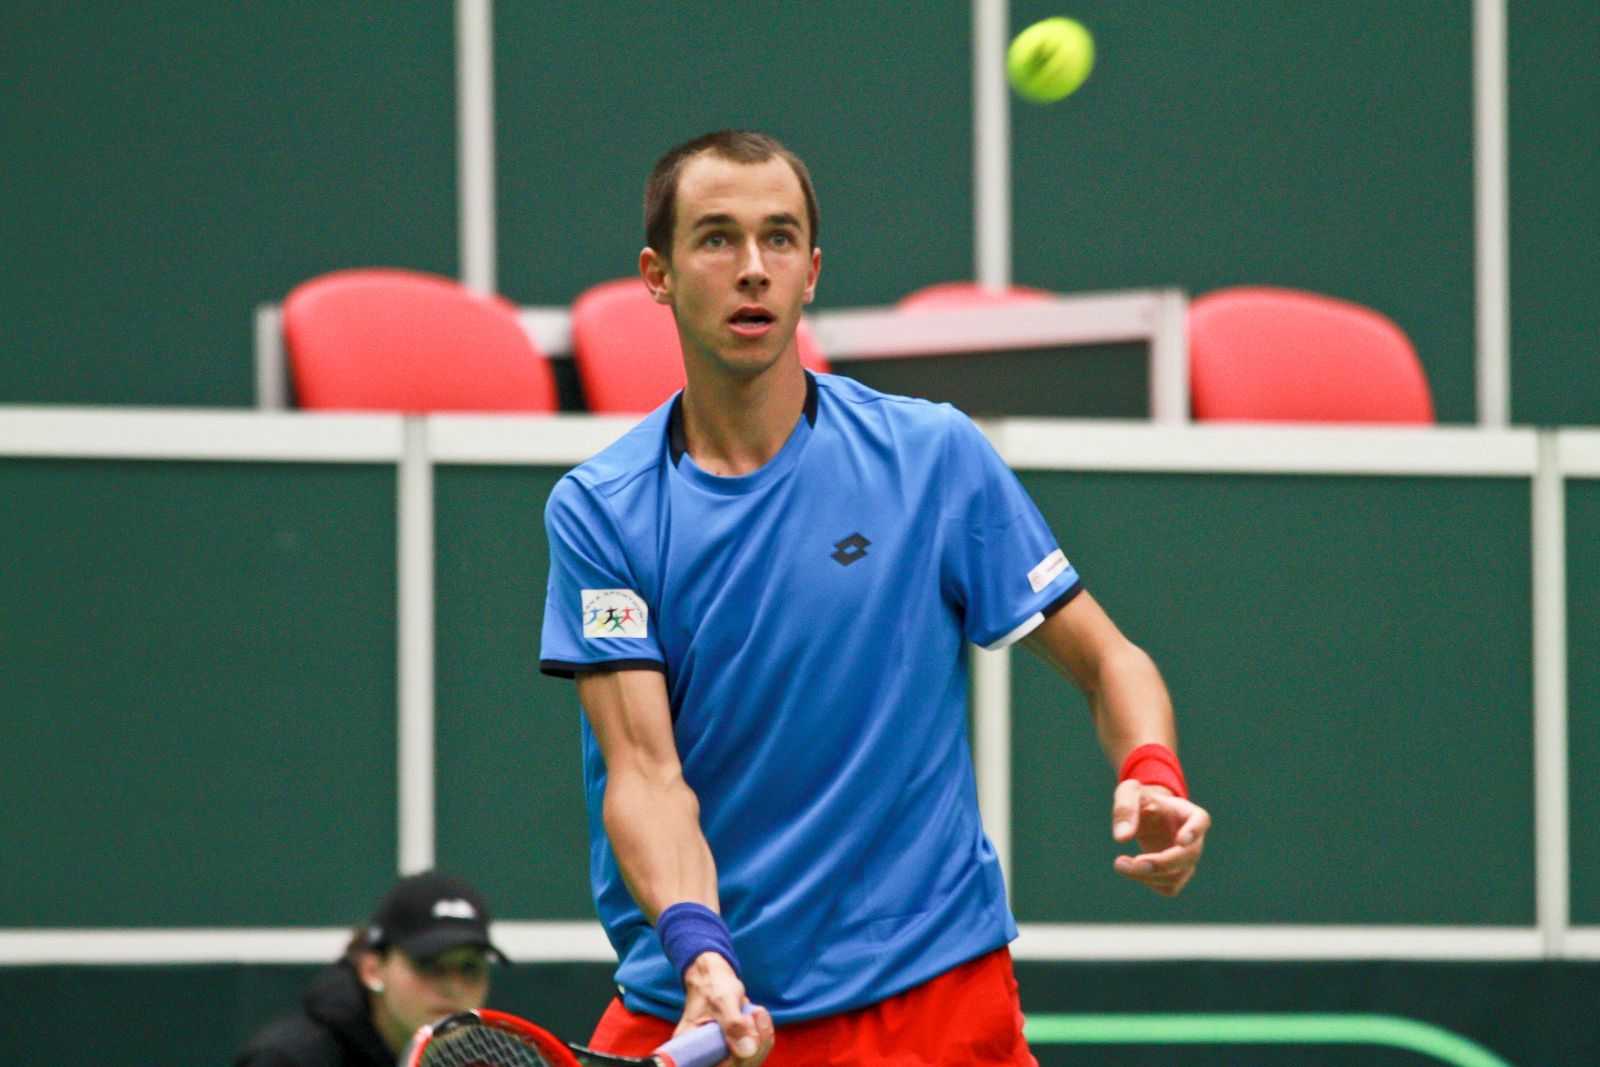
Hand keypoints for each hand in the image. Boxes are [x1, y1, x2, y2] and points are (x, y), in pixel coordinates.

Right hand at [679, 952, 773, 1066]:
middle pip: (736, 1066)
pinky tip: (758, 1015)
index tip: (748, 1037)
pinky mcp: (732, 1047)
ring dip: (761, 1038)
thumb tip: (748, 1051)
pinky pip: (752, 1051)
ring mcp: (719, 1052)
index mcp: (691, 1046)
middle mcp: (703, 1054)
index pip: (717, 1066)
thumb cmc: (712, 984)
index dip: (737, 1060)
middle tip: (757, 1014)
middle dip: (756, 1045)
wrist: (712, 973)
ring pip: (748, 1060)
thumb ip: (734, 1024)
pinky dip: (761, 1034)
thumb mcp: (724, 1001)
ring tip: (757, 1011)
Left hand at [1111, 779, 1208, 895]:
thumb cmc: (1141, 800)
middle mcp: (1194, 839)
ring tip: (1120, 863)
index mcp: (1188, 813)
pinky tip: (1131, 870)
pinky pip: (1168, 888)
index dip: (1194, 831)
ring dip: (1147, 875)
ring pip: (1176, 876)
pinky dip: (1148, 883)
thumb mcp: (1129, 793)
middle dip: (1161, 863)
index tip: (1181, 841)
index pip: (1200, 821)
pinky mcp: (1177, 874)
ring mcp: (1187, 860)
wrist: (1147, 813)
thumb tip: (1121, 838)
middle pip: (1188, 856)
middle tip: (1135, 862)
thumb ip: (1125, 809)